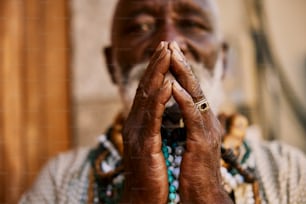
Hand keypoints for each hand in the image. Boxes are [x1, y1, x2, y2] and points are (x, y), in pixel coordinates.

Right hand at [121, 41, 170, 202]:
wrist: (144, 197)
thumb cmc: (152, 171)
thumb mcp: (153, 143)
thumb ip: (155, 124)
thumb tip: (162, 109)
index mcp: (140, 123)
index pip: (148, 90)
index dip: (156, 70)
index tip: (165, 52)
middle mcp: (135, 123)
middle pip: (146, 87)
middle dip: (156, 64)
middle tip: (165, 43)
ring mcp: (138, 133)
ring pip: (147, 97)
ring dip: (157, 74)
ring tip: (166, 54)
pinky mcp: (144, 145)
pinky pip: (152, 118)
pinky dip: (159, 100)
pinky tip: (166, 85)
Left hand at [169, 41, 231, 202]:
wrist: (202, 194)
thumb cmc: (192, 169)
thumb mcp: (188, 141)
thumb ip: (184, 125)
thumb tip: (174, 112)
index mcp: (201, 121)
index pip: (189, 90)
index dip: (180, 72)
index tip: (169, 55)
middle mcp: (206, 121)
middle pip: (193, 87)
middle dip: (181, 65)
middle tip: (171, 45)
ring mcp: (206, 130)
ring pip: (195, 95)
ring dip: (183, 75)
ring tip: (172, 56)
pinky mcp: (202, 142)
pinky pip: (192, 116)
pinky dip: (183, 100)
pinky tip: (174, 86)